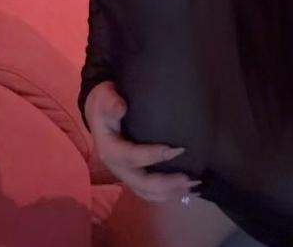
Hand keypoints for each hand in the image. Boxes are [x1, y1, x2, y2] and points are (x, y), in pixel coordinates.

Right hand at [85, 81, 200, 201]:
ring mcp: (125, 174)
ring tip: (193, 187)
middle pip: (142, 183)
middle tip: (190, 178)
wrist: (98, 112)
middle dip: (167, 184)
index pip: (132, 157)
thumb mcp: (104, 98)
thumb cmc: (104, 103)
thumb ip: (110, 102)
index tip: (177, 149)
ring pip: (147, 192)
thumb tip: (120, 107)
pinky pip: (149, 191)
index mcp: (110, 150)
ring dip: (170, 193)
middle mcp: (117, 168)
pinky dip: (167, 194)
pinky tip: (184, 190)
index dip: (154, 156)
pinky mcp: (133, 176)